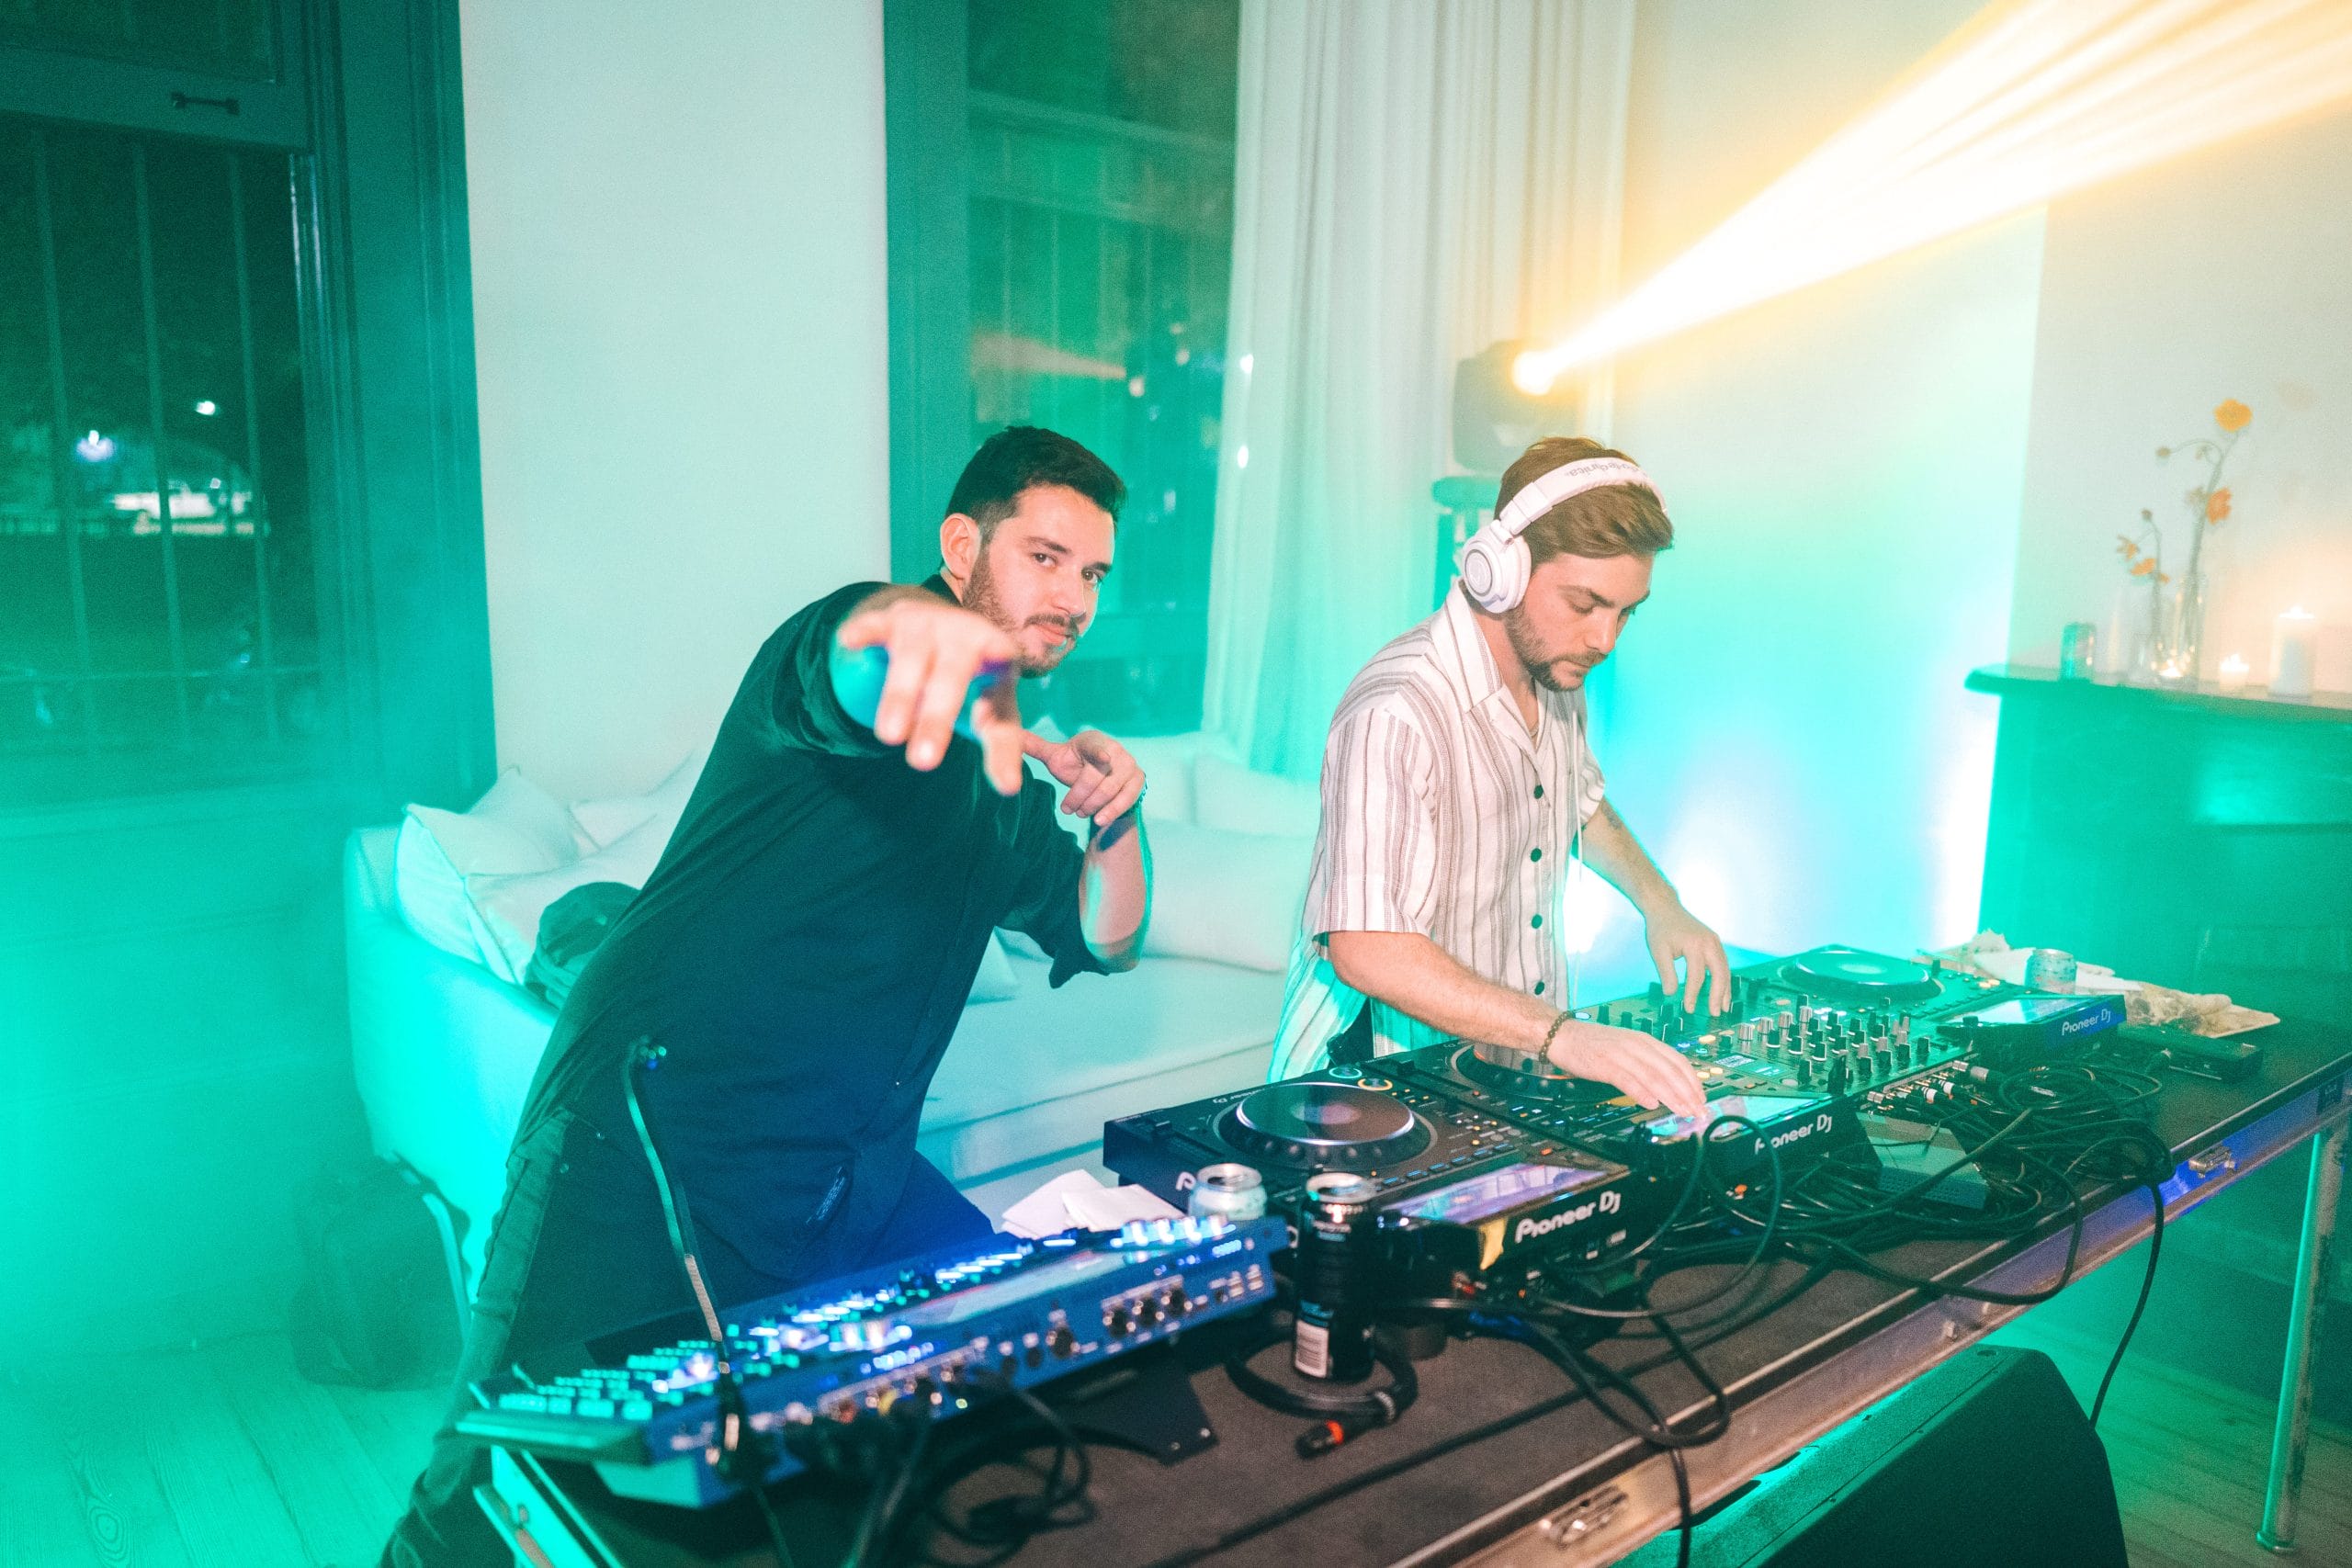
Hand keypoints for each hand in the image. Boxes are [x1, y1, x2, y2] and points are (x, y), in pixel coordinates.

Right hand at [836, 594, 1023, 793]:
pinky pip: (876, 626)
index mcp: (996, 656)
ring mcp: (928, 626)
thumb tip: (1009, 789)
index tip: (1000, 657)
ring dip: (900, 697)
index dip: (1000, 662)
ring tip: (890, 737)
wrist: (942, 625)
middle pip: (952, 674)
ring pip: (912, 660)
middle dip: (936, 718)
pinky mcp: (893, 621)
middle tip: (923, 762)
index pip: (1001, 665)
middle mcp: (964, 636)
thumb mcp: (993, 709)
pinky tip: (849, 641)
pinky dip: (864, 632)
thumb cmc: (974, 681)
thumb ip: (1001, 747)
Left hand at [1021, 728, 1145, 827]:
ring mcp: (1130, 765)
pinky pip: (1128, 798)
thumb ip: (1037, 747)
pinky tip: (1100, 819)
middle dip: (1079, 796)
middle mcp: (1116, 750)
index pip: (1095, 748)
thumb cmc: (1076, 765)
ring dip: (1093, 805)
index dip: (1099, 753)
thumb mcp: (1056, 757)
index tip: (1103, 759)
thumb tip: (1012, 735)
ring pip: (1111, 790)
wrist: (1105, 776)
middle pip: (1096, 777)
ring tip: (1080, 813)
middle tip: (1067, 809)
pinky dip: (1113, 811)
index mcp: (1094, 741)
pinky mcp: (1138, 780)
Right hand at [1549, 1021, 1707, 1120]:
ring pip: (1654, 1076)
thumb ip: (1646, 1063)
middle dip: (1688, 1093)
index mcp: (1645, 1041)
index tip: (1702, 1098)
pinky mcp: (1605, 1064)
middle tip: (1698, 1111)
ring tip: (1683, 1111)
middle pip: (1670, 1070)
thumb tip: (1666, 1087)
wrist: (1562, 1034)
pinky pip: (1628, 1079)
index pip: (1678, 1061)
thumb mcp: (1627, 1048)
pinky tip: (1652, 1104)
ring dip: (1672, 1096)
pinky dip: (1642, 1092)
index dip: (1693, 1081)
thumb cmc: (1593, 1044)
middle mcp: (1637, 1045)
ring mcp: (1622, 1054)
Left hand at [1646, 901, 1730, 1014]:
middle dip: (1718, 995)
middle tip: (1715, 1013)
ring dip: (1725, 989)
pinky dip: (1723, 979)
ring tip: (1723, 1007)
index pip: (1696, 975)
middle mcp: (1709, 942)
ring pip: (1724, 969)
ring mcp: (1715, 941)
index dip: (1692, 994)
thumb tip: (1671, 994)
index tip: (1688, 1009)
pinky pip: (1722, 964)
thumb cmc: (1660, 929)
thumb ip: (1666, 973)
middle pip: (1719, 973)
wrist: (1665, 908)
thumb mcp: (1658, 952)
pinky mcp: (1715, 942)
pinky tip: (1721, 991)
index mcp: (1695, 944)